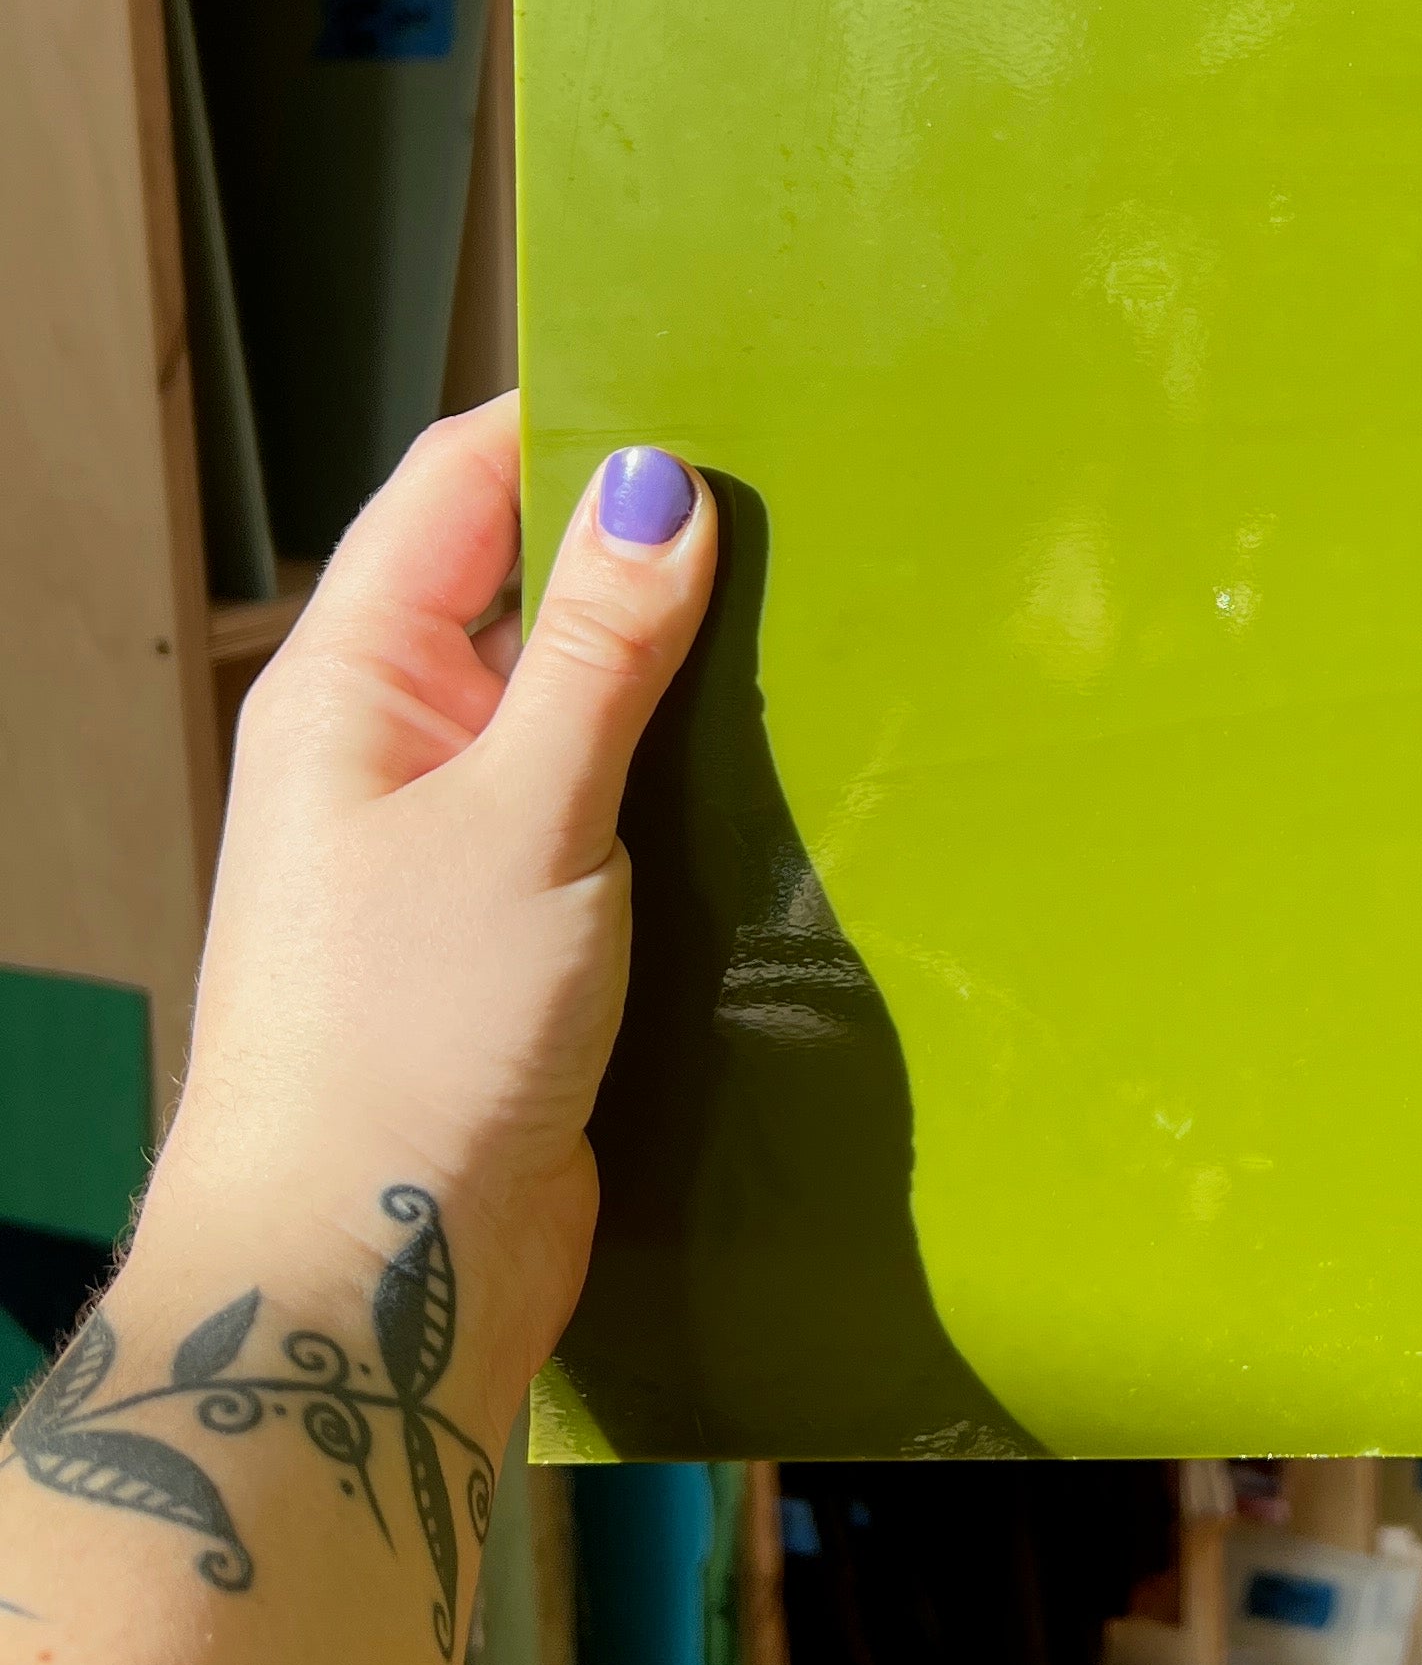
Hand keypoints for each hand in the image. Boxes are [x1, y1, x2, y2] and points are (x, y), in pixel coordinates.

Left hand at [143, 395, 717, 1423]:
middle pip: (529, 582)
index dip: (575, 416)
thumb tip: (659, 481)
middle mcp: (395, 742)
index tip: (714, 384)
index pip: (460, 482)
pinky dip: (689, 779)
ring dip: (685, 672)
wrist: (370, 1280)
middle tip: (806, 496)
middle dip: (653, 541)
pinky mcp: (523, 928)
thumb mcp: (526, 814)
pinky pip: (614, 809)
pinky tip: (788, 766)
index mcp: (355, 680)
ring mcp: (457, 839)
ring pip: (584, 701)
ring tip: (824, 616)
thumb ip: (598, 649)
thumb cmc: (407, 1040)